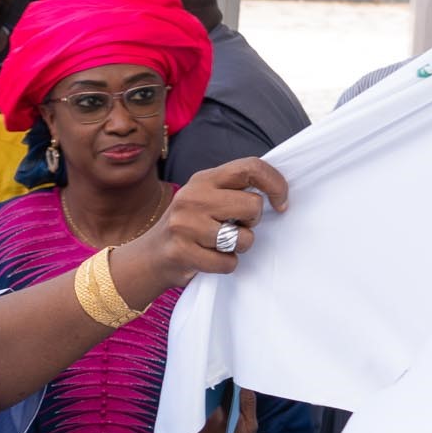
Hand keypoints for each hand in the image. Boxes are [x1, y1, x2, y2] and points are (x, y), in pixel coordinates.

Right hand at [120, 158, 290, 300]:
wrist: (150, 256)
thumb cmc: (190, 226)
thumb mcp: (206, 197)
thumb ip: (234, 189)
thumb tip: (278, 190)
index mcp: (204, 179)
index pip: (250, 167)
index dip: (275, 183)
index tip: (281, 203)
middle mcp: (193, 197)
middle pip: (253, 206)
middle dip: (253, 222)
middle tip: (236, 227)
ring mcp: (186, 224)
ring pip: (244, 238)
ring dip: (240, 247)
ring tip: (220, 244)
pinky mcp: (183, 251)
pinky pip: (228, 263)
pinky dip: (226, 265)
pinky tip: (210, 259)